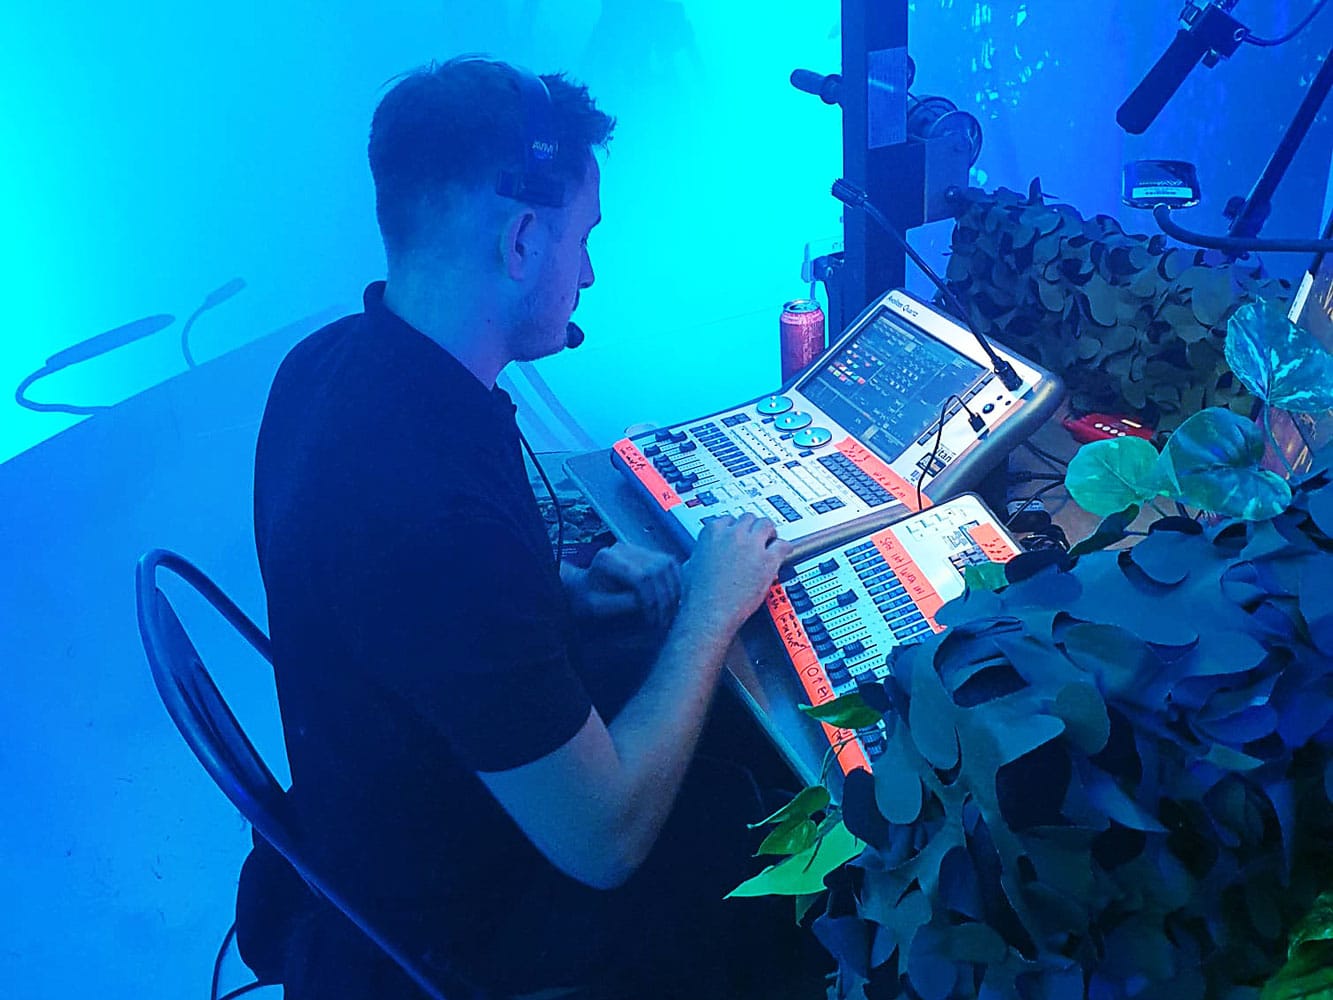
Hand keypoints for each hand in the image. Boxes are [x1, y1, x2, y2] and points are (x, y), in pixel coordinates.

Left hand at [564, 542, 682, 627]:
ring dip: (673, 590)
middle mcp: (622, 548)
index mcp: (606, 559)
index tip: (653, 621)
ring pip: (667, 564)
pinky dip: (675, 582)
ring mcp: (636, 547)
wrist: (585, 588)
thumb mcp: (599, 608)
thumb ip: (622, 604)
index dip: (652, 600)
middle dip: (665, 597)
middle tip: (664, 621)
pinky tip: (671, 599)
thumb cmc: (588, 600)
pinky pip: (670, 564)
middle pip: (657, 569)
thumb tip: (650, 603)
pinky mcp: (647, 552)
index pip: (641, 576)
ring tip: (669, 612)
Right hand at [679, 514, 792, 634]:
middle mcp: (733, 534)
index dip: (735, 529)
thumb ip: (701, 551)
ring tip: (770, 543)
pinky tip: (782, 554)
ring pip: (766, 524)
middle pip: (749, 518)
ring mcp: (752, 545)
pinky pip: (783, 545)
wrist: (709, 612)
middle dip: (752, 529)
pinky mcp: (768, 560)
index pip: (729, 519)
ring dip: (769, 534)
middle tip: (755, 540)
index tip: (739, 536)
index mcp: (713, 531)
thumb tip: (704, 553)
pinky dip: (784, 548)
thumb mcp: (691, 564)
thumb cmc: (698, 594)